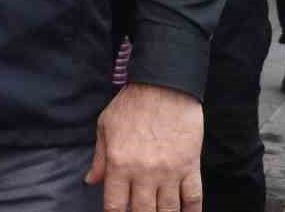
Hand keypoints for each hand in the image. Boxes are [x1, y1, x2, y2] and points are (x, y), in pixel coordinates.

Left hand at [86, 82, 202, 211]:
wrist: (164, 86)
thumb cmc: (131, 104)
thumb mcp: (106, 126)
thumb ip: (99, 158)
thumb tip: (90, 181)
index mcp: (119, 163)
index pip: (115, 205)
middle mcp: (144, 173)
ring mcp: (169, 172)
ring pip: (169, 211)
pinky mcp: (190, 167)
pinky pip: (193, 198)